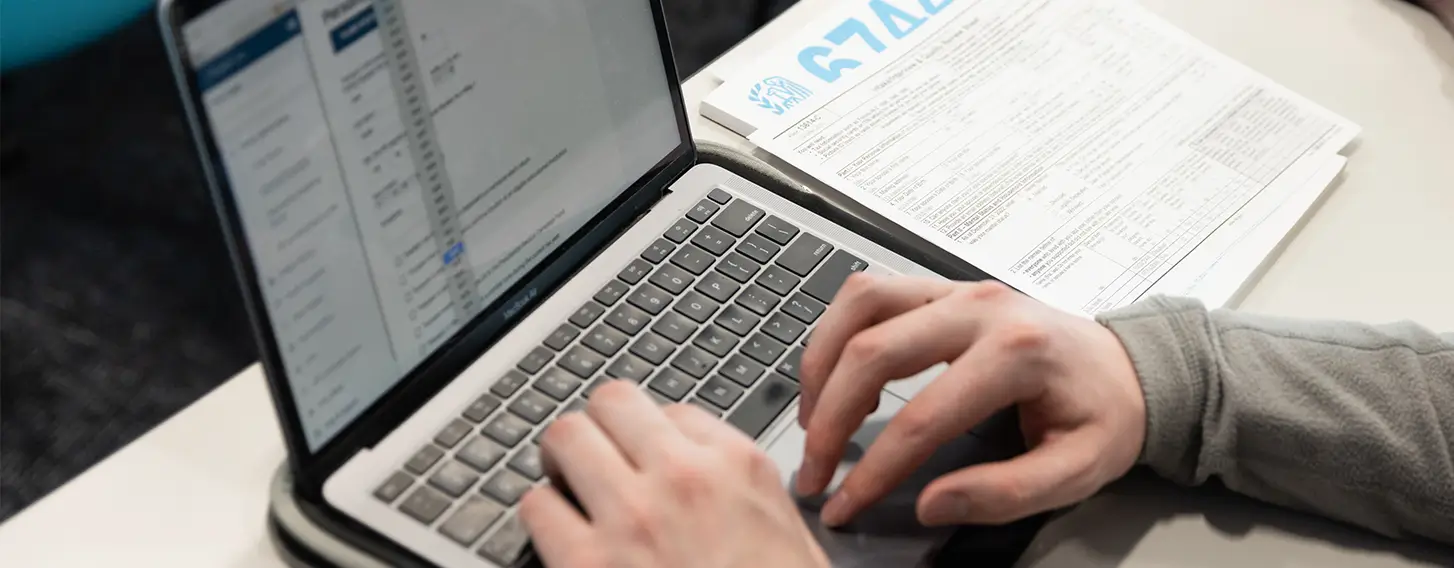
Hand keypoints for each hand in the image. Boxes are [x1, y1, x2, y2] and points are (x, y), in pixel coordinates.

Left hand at [520, 381, 829, 567]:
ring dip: (562, 465)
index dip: (654, 435)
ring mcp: (632, 515)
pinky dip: (542, 518)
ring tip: (569, 488)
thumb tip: (701, 470)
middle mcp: (683, 477)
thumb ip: (739, 488)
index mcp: (738, 467)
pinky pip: (536, 506)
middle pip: (611, 403)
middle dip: (598, 429)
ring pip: (564, 438)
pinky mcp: (588, 563)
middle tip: (595, 457)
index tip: (648, 456)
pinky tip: (560, 539)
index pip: (673, 410)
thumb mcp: (785, 534)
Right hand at [796, 275, 1145, 526]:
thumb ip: (1006, 493)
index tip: (844, 504)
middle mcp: (980, 308)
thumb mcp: (1077, 470)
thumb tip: (932, 503)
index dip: (874, 468)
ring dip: (821, 364)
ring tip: (813, 420)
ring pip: (860, 305)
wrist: (1129, 366)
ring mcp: (957, 289)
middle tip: (813, 472)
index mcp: (1017, 353)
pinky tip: (837, 378)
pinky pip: (869, 293)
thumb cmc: (1103, 415)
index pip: (922, 417)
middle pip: (873, 352)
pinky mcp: (941, 288)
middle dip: (827, 420)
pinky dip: (838, 334)